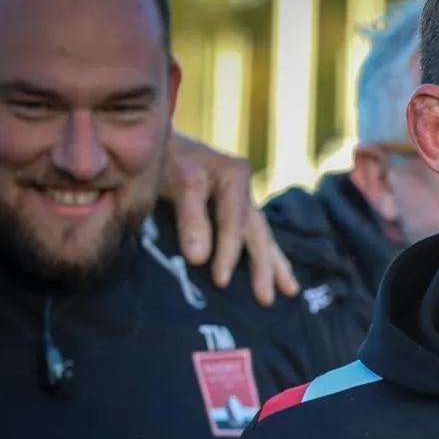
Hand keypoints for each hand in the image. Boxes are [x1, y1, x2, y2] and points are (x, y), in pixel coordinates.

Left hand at [162, 133, 299, 305]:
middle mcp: (244, 187)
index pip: (234, 221)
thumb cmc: (156, 158)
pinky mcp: (233, 209)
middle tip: (265, 299)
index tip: (220, 281)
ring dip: (273, 265)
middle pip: (256, 231)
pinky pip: (255, 235)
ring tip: (289, 291)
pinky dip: (268, 256)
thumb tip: (201, 258)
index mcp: (233, 174)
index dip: (229, 252)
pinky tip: (279, 277)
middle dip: (262, 266)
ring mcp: (241, 199)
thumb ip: (189, 214)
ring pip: (262, 235)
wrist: (148, 139)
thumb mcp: (170, 177)